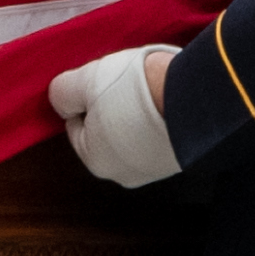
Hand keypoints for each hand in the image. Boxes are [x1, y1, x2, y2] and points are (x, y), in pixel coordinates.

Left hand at [49, 46, 182, 189]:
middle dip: (111, 109)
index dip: (84, 101)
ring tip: (149, 89)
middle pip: (106, 133)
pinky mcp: (182, 159)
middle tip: (123, 84)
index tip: (99, 84)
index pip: (76, 127)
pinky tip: (166, 99)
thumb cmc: (132, 90)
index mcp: (96, 161)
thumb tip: (60, 101)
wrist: (194, 97)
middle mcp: (125, 174)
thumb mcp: (85, 81)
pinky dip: (160, 119)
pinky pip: (161, 135)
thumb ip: (63, 92)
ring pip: (135, 135)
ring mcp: (158, 169)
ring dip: (137, 114)